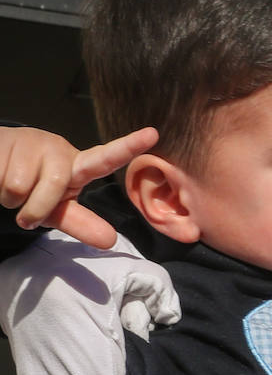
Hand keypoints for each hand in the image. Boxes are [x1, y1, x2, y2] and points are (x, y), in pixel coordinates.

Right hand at [0, 125, 157, 247]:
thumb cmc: (32, 187)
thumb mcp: (57, 210)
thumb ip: (82, 224)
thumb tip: (110, 241)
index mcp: (77, 166)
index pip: (105, 158)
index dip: (127, 147)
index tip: (153, 134)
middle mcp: (58, 150)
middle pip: (56, 184)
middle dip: (38, 208)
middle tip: (28, 213)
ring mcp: (32, 143)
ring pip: (22, 186)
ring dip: (13, 200)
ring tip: (11, 187)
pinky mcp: (7, 142)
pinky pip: (3, 181)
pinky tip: (0, 175)